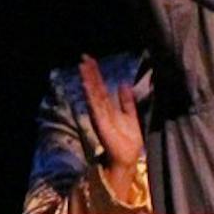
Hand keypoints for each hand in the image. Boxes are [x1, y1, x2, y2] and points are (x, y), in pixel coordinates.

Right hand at [79, 54, 143, 199]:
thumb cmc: (129, 139)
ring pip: (93, 94)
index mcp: (108, 108)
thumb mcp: (130, 115)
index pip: (100, 88)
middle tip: (84, 56)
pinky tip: (87, 83)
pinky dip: (90, 94)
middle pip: (95, 88)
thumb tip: (123, 83)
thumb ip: (126, 101)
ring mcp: (99, 115)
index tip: (90, 60)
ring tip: (83, 65)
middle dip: (90, 73)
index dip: (95, 74)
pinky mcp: (100, 122)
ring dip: (88, 79)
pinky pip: (95, 105)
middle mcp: (101, 110)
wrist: (127, 157)